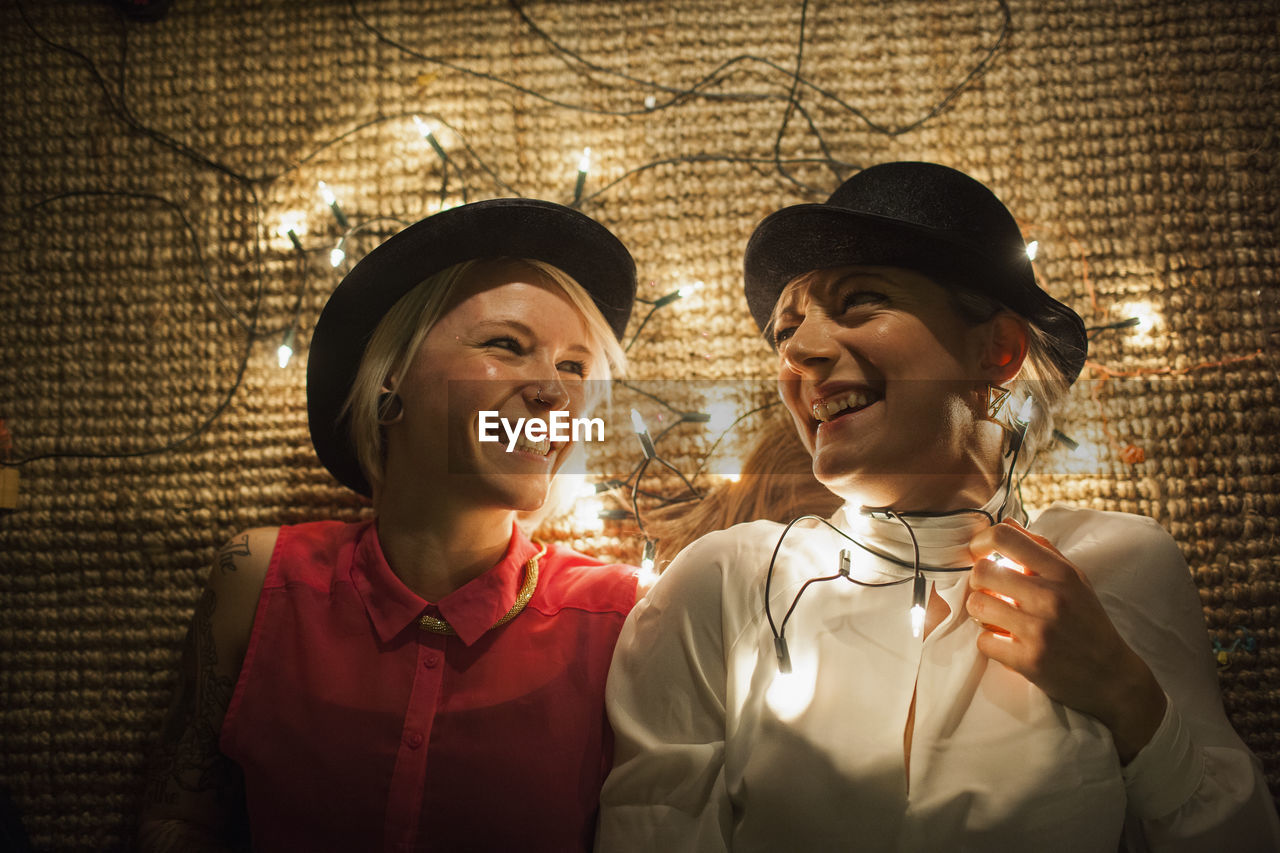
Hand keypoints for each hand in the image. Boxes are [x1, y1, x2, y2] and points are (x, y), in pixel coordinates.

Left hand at [965, 519, 1165, 762]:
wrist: (1114, 678)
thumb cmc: (1087, 622)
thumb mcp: (1074, 580)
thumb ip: (1040, 549)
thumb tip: (1004, 523)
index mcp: (1062, 573)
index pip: (1004, 537)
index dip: (981, 541)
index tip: (980, 553)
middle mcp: (1051, 598)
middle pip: (981, 571)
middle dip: (979, 581)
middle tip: (990, 591)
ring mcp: (1040, 630)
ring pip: (976, 605)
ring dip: (980, 611)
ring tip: (995, 616)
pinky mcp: (1029, 661)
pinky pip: (984, 641)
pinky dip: (990, 642)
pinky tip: (1006, 642)